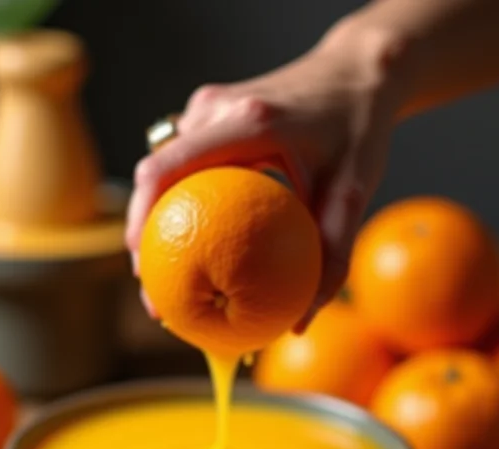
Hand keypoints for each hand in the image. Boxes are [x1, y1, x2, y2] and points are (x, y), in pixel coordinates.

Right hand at [125, 18, 412, 328]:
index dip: (141, 218)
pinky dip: (178, 201)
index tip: (143, 271)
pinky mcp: (212, 116)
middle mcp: (217, 109)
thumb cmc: (358, 131)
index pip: (167, 166)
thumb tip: (299, 323)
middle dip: (143, 232)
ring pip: (163, 169)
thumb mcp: (354, 193)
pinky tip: (190, 239)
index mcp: (246, 121)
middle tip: (154, 289)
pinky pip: (182, 163)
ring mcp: (209, 109)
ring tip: (166, 272)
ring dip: (158, 217)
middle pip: (154, 172)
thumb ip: (332, 258)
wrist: (358, 75)